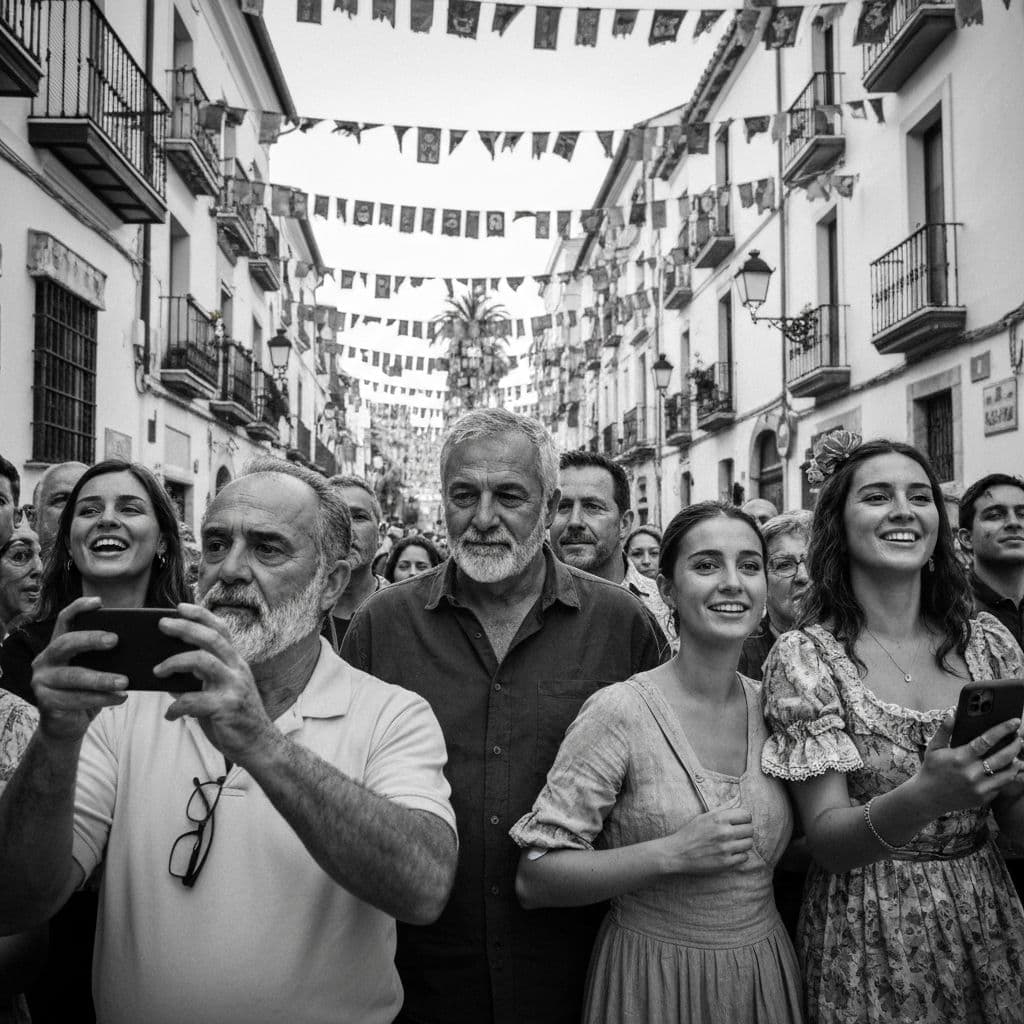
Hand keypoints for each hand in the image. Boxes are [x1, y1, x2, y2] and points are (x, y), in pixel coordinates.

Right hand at [31, 596, 127, 741]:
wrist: (66, 726)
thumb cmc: (86, 691)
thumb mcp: (95, 669)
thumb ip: (105, 656)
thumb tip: (140, 644)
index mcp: (58, 646)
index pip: (64, 620)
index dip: (79, 608)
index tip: (99, 602)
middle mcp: (45, 660)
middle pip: (65, 643)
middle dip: (91, 639)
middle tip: (115, 640)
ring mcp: (41, 681)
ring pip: (72, 675)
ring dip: (101, 678)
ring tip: (125, 681)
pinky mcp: (45, 701)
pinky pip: (74, 699)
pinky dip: (100, 698)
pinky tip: (120, 698)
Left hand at [154, 604, 275, 764]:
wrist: (260, 746)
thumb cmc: (236, 719)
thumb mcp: (219, 694)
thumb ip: (199, 681)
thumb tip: (169, 675)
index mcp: (236, 663)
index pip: (221, 630)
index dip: (201, 615)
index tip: (180, 607)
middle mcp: (237, 670)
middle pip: (211, 638)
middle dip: (185, 628)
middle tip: (162, 624)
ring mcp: (234, 687)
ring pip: (203, 661)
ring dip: (175, 662)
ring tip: (157, 670)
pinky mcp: (227, 708)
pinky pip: (194, 701)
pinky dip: (177, 706)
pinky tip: (170, 715)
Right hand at [658, 805, 754, 875]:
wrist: (677, 852)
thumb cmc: (690, 833)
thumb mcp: (704, 816)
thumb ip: (723, 808)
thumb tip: (737, 799)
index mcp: (719, 818)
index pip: (746, 815)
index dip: (744, 819)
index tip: (739, 823)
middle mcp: (724, 832)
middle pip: (750, 830)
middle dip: (745, 831)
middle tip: (737, 834)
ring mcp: (725, 848)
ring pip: (749, 844)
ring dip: (743, 844)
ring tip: (734, 844)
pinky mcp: (726, 862)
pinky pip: (744, 857)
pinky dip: (740, 856)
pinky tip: (730, 853)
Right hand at [913, 714, 1023, 814]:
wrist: (928, 797)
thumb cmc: (931, 769)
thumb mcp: (933, 747)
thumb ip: (944, 730)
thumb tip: (953, 713)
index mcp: (960, 757)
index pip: (987, 740)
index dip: (1003, 729)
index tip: (1014, 721)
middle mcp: (972, 773)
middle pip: (1003, 757)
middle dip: (1015, 745)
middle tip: (1019, 738)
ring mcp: (979, 787)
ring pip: (1007, 773)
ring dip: (1016, 762)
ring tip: (1017, 754)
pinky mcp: (983, 798)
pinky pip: (1001, 785)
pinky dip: (1007, 776)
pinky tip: (1007, 769)